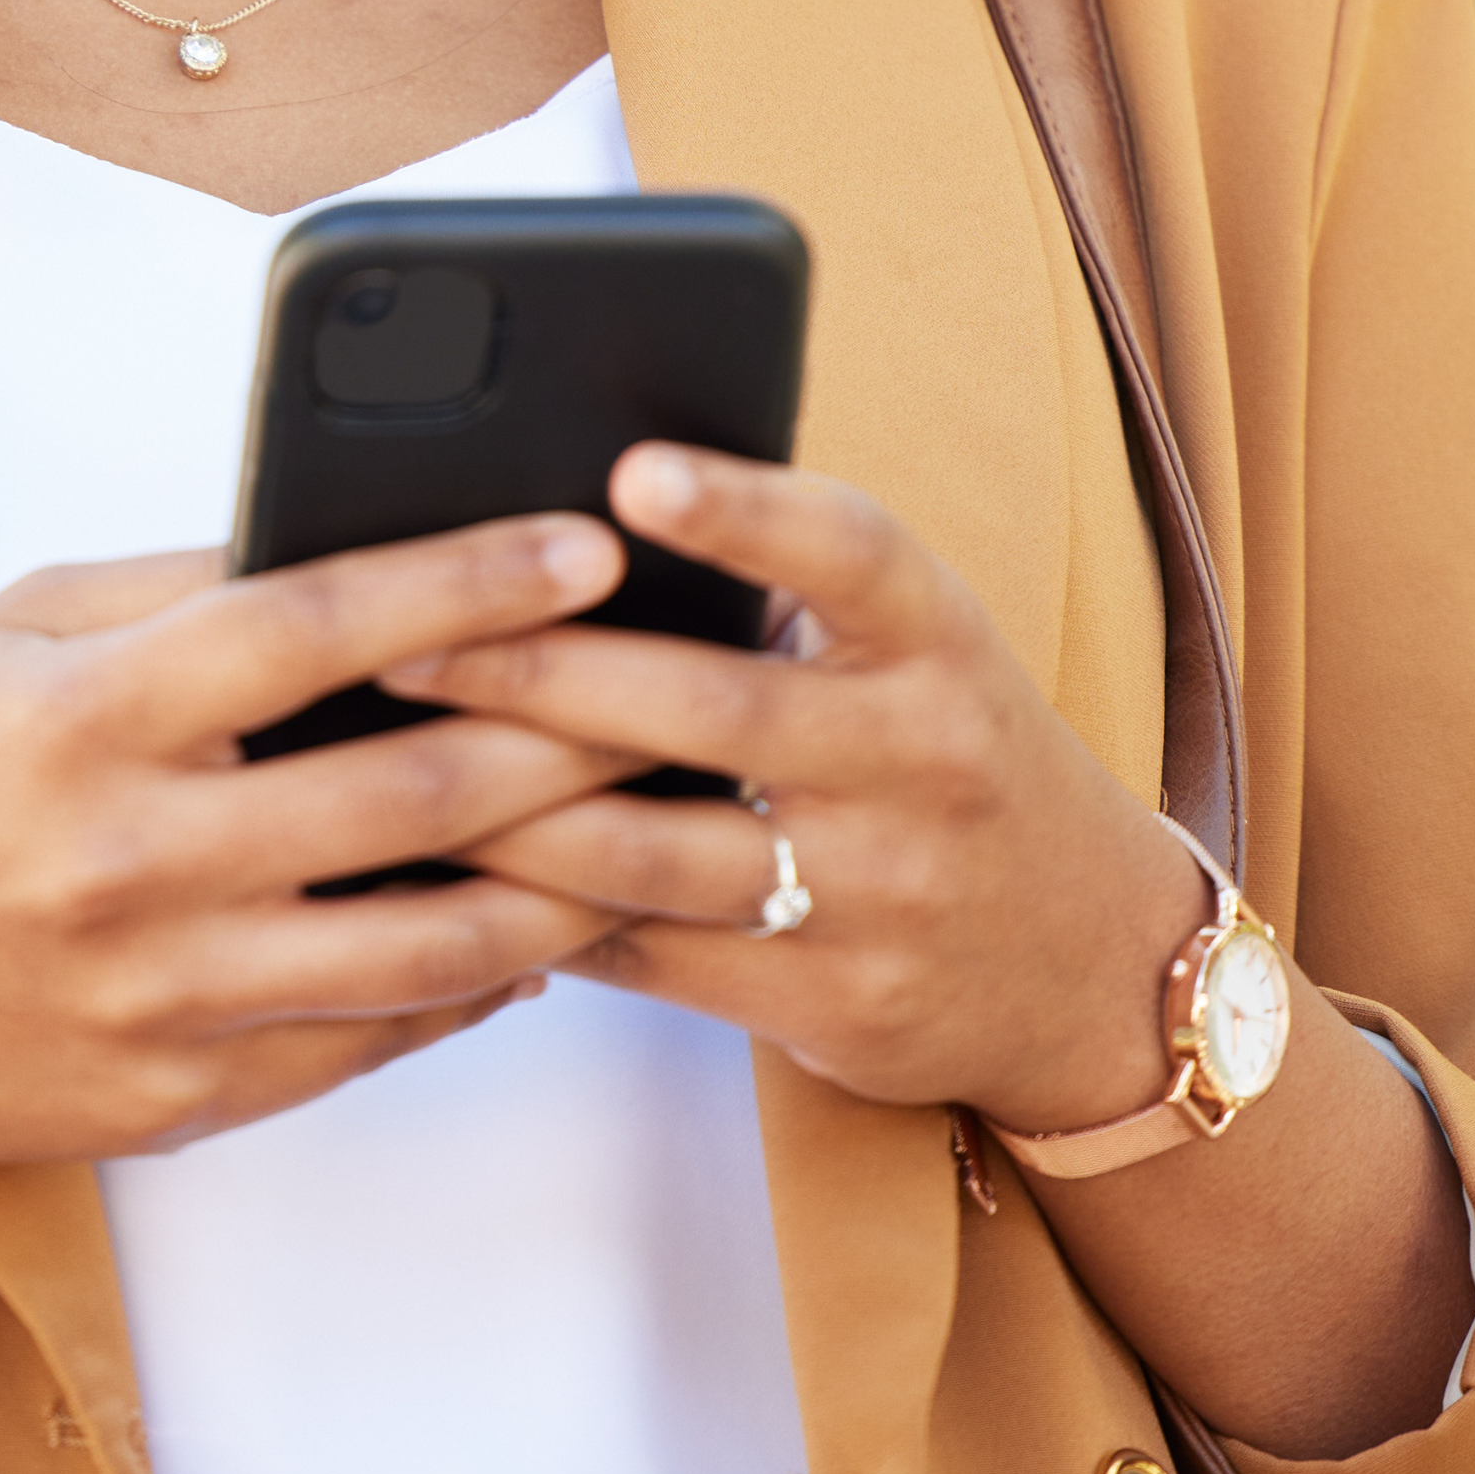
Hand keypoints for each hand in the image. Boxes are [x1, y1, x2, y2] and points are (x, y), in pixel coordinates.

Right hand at [0, 513, 648, 1473]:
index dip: (465, 580)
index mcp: (85, 717)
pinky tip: (540, 929)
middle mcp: (135, 860)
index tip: (585, 542)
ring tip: (656, 825)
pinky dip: (472, 983)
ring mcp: (165, 997)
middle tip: (683, 687)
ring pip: (426, 940)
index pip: (311, 627)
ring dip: (565, 880)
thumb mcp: (5, 643)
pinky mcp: (184, 1098)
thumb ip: (170, 590)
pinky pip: (370, 1037)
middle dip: (571, 731)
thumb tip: (345, 535)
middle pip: (410, 790)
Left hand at [395, 444, 1204, 1135]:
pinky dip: (539, 918)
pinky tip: (448, 882)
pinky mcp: (831, 1001)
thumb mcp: (915, 655)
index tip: (633, 472)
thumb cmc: (944, 756)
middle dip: (540, 673)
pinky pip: (651, 956)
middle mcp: (921, 758)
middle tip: (407, 638)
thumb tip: (566, 524)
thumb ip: (784, 598)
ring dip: (507, 813)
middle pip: (710, 708)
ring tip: (389, 763)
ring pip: (655, 851)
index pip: (851, 552)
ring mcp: (880, 891)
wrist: (1085, 960)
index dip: (745, 508)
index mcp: (939, 641)